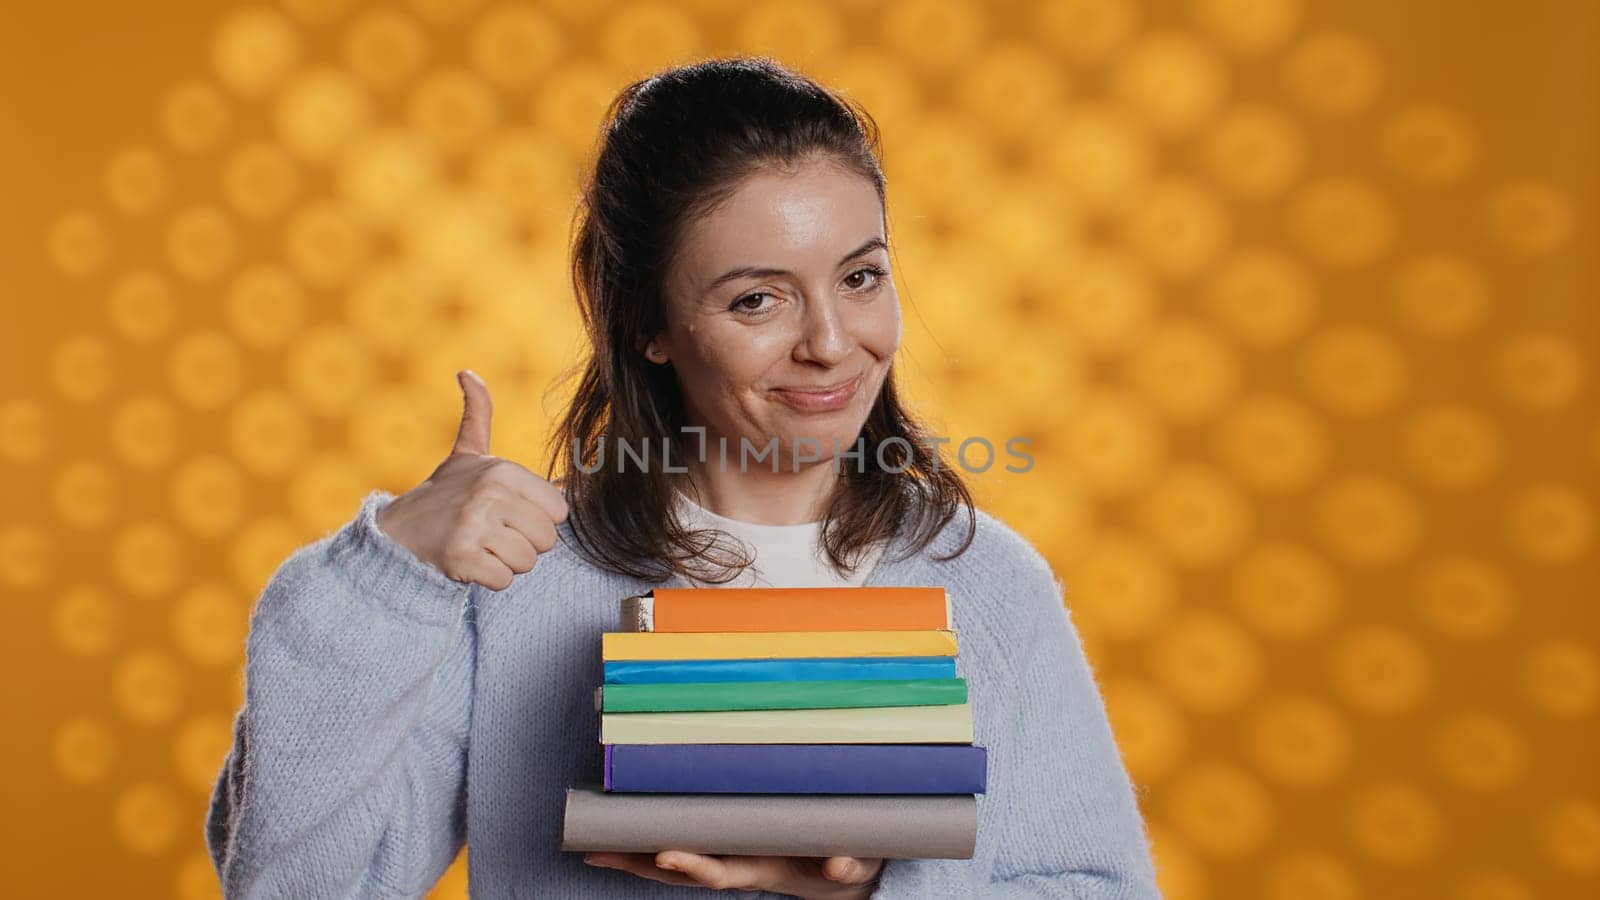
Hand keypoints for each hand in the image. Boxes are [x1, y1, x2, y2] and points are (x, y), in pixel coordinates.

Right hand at [374, 369, 568, 590]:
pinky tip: (469, 562)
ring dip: (506, 562)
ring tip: (480, 545)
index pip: (559, 511)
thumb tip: (467, 373)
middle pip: (547, 540)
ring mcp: (475, 526)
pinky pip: (504, 580)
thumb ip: (478, 414)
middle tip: (492, 533)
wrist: (397, 534)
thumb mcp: (466, 453)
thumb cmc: (444, 495)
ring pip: (527, 562)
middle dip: (524, 543)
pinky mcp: (462, 558)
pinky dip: (489, 579)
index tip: (508, 513)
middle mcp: (490, 494)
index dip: (537, 518)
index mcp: (502, 470)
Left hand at [583, 851, 881, 898]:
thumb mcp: (855, 863)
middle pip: (683, 870)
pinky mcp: (728, 842)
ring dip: (636, 856)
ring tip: (596, 850)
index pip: (722, 870)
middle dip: (641, 864)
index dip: (692, 865)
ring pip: (676, 857)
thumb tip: (836, 866)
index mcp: (765, 868)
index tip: (665, 856)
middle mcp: (738, 866)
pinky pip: (686, 841)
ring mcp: (730, 855)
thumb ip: (848, 863)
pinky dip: (653, 839)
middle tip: (601, 855)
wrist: (842, 869)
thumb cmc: (845, 861)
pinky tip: (624, 832)